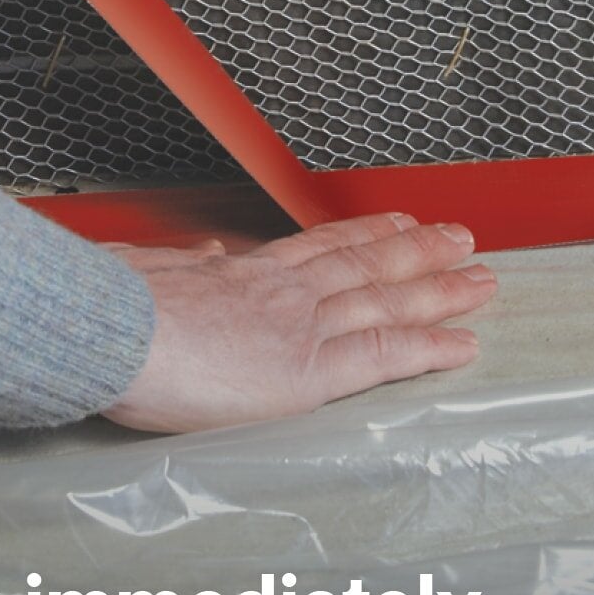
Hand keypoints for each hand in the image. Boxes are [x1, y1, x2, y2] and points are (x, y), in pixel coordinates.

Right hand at [102, 213, 494, 431]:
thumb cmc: (113, 306)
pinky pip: (382, 356)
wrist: (111, 331)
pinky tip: (462, 344)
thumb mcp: (142, 268)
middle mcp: (281, 292)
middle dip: (418, 252)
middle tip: (462, 239)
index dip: (363, 234)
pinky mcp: (307, 372)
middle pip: (366, 265)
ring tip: (481, 281)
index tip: (395, 222)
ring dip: (439, 290)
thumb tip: (207, 255)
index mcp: (239, 271)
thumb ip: (179, 266)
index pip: (317, 248)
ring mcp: (300, 328)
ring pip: (386, 302)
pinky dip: (427, 347)